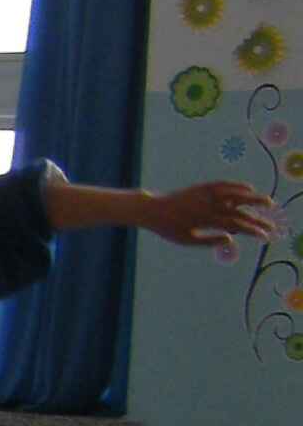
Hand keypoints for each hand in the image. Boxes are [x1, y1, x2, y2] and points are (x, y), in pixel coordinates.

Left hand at [143, 179, 275, 247]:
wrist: (151, 209)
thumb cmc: (169, 228)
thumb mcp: (187, 239)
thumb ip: (210, 240)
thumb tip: (232, 238)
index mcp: (206, 220)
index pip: (236, 225)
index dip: (253, 230)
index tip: (265, 236)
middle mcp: (208, 206)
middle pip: (240, 211)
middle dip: (258, 218)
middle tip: (273, 225)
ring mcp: (206, 195)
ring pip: (235, 195)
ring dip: (253, 198)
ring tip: (269, 202)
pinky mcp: (202, 187)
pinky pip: (222, 185)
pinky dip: (236, 186)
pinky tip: (248, 188)